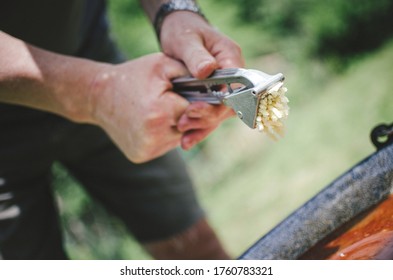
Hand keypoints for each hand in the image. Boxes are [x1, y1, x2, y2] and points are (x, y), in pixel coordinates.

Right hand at [89, 53, 188, 162]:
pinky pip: (165, 145)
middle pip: (190, 127)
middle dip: (189, 114)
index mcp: (160, 112)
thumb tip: (217, 83)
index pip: (197, 112)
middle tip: (175, 101)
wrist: (98, 96)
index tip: (195, 96)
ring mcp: (147, 149)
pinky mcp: (141, 155)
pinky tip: (153, 122)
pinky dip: (164, 134)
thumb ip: (192, 73)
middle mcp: (153, 136)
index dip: (199, 102)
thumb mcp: (163, 64)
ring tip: (162, 110)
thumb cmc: (133, 77)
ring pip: (179, 137)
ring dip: (177, 125)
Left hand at [159, 11, 244, 149]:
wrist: (179, 31)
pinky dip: (198, 128)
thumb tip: (207, 70)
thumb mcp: (186, 40)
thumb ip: (197, 55)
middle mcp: (232, 75)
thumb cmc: (184, 31)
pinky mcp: (212, 96)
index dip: (224, 100)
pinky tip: (186, 140)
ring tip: (184, 138)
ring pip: (220, 114)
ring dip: (202, 127)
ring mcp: (223, 87)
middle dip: (208, 116)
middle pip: (229, 103)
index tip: (204, 110)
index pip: (237, 84)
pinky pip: (210, 115)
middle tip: (185, 122)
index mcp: (230, 56)